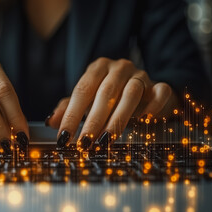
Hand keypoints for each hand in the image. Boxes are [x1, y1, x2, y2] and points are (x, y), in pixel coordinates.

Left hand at [46, 58, 177, 149]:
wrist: (145, 90)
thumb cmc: (111, 96)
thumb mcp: (88, 100)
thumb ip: (69, 108)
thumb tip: (51, 121)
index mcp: (98, 68)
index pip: (82, 90)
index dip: (71, 115)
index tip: (64, 137)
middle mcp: (119, 68)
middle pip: (105, 93)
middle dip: (92, 121)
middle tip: (84, 143)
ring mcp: (141, 75)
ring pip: (131, 94)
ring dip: (117, 119)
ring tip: (105, 141)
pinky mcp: (160, 86)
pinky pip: (160, 92)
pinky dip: (153, 106)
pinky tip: (144, 120)